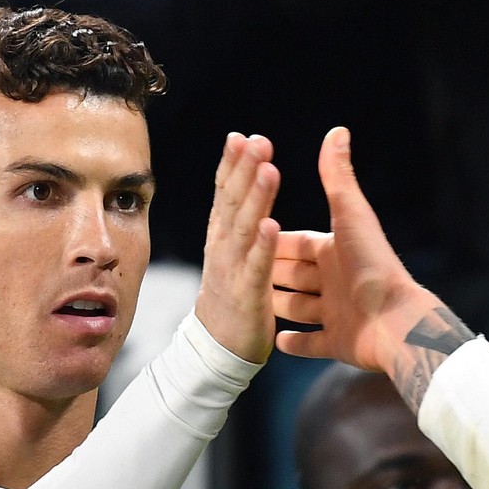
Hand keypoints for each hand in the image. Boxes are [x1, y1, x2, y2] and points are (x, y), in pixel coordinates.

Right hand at [194, 133, 281, 363]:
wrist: (218, 351)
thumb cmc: (229, 298)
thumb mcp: (233, 252)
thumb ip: (238, 218)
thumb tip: (246, 185)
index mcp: (226, 236)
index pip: (228, 193)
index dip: (234, 165)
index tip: (243, 137)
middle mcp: (226, 248)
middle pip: (235, 202)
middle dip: (244, 170)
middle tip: (257, 142)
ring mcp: (235, 271)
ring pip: (246, 229)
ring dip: (256, 199)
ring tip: (268, 170)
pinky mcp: (249, 296)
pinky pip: (258, 268)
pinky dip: (263, 247)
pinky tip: (271, 226)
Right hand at [274, 128, 464, 400]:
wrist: (396, 321)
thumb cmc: (373, 266)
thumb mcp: (350, 216)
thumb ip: (337, 176)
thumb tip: (337, 130)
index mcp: (336, 252)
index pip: (298, 244)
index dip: (274, 240)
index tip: (249, 234)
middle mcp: (337, 283)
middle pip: (296, 277)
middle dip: (272, 273)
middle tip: (242, 271)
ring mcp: (337, 316)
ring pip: (300, 310)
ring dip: (281, 307)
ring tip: (253, 304)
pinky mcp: (338, 345)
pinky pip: (312, 344)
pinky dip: (296, 343)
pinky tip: (274, 342)